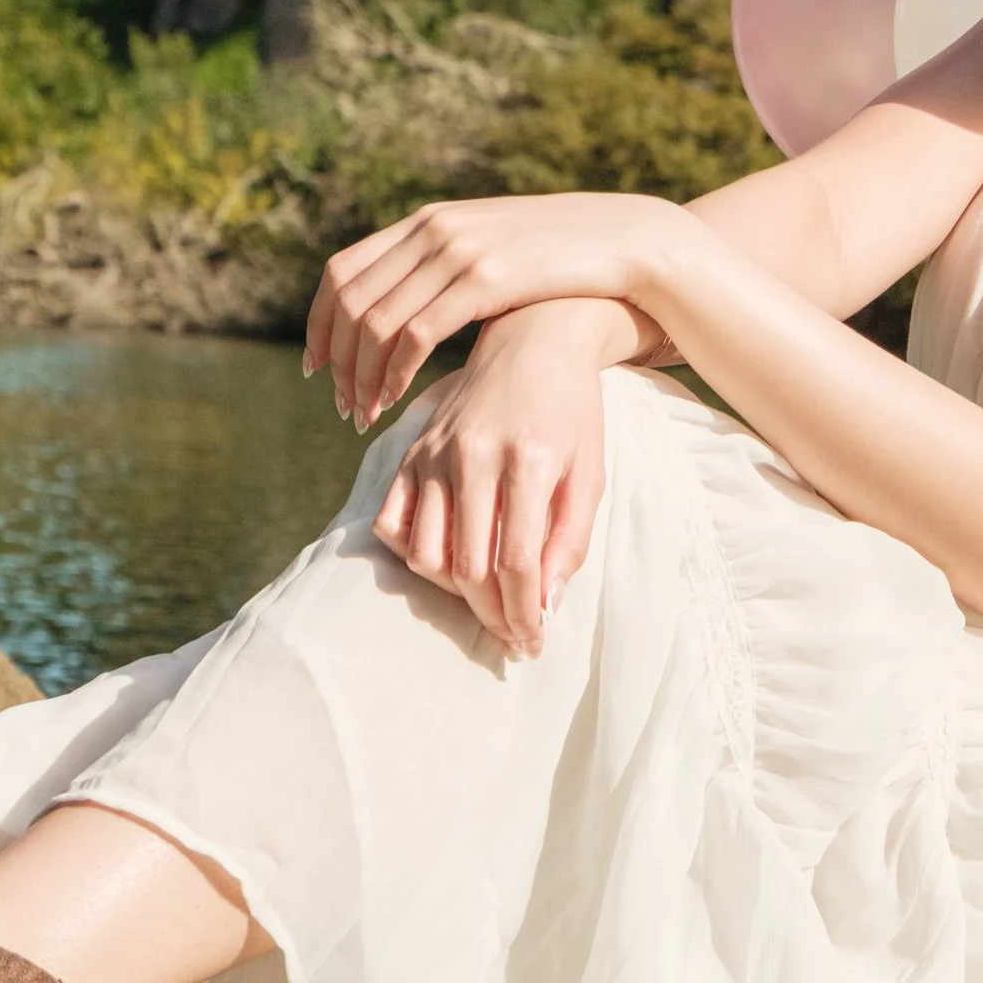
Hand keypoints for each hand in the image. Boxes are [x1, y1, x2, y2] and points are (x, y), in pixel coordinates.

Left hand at [307, 189, 681, 428]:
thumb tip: (406, 299)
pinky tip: (397, 400)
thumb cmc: (560, 256)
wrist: (624, 240)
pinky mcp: (484, 279)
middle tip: (342, 405)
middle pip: (349, 300)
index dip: (318, 322)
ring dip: (360, 376)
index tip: (316, 367)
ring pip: (375, 322)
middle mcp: (434, 229)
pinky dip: (393, 373)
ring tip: (365, 414)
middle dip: (336, 360)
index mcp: (428, 220)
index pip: (342, 270)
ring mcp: (458, 251)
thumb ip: (447, 261)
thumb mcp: (491, 245)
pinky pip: (415, 333)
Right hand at [371, 303, 630, 658]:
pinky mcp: (411, 452)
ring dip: (454, 593)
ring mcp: (434, 453)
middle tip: (514, 635)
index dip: (523, 614)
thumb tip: (547, 605)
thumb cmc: (571, 411)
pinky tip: (448, 564)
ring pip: (425, 554)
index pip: (516, 562)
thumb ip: (571, 539)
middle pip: (468, 568)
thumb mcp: (590, 471)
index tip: (533, 642)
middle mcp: (472, 456)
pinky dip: (414, 555)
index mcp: (526, 460)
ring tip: (487, 601)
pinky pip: (392, 523)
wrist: (533, 340)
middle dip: (493, 615)